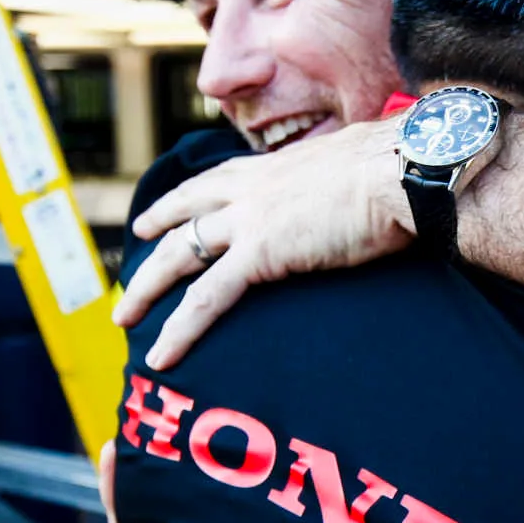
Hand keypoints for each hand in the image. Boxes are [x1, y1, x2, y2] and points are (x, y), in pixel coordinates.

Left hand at [113, 118, 411, 369]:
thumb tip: (364, 195)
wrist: (401, 171)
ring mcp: (250, 218)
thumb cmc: (400, 171)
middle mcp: (253, 186)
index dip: (184, 198)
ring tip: (122, 320)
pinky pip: (205, 298)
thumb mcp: (360, 169)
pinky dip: (179, 329)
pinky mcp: (259, 252)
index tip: (161, 214)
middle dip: (153, 233)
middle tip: (130, 258)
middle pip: (185, 212)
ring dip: (146, 289)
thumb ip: (344, 185)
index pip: (216, 180)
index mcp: (276, 167)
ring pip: (180, 255)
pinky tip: (160, 355)